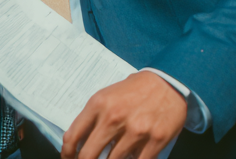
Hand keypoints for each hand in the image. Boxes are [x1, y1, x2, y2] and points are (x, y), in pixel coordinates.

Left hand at [61, 71, 186, 158]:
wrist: (168, 83)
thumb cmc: (136, 89)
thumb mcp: (108, 95)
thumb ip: (93, 117)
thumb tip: (79, 142)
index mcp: (98, 104)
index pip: (73, 136)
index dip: (67, 153)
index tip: (68, 158)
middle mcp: (114, 117)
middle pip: (88, 155)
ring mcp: (136, 130)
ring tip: (113, 156)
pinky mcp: (155, 140)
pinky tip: (131, 157)